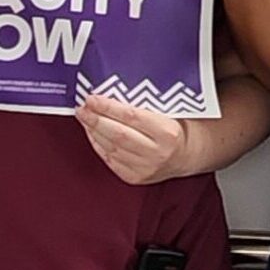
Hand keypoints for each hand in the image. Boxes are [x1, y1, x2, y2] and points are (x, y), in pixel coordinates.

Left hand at [76, 93, 200, 183]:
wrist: (186, 156)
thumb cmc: (174, 128)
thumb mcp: (167, 112)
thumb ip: (143, 104)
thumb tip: (109, 92)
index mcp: (168, 132)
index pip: (131, 117)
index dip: (108, 107)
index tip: (92, 98)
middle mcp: (157, 153)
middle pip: (118, 134)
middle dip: (96, 119)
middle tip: (82, 108)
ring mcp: (145, 168)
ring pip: (111, 148)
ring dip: (93, 131)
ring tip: (84, 117)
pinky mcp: (135, 178)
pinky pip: (110, 160)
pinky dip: (98, 144)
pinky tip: (92, 133)